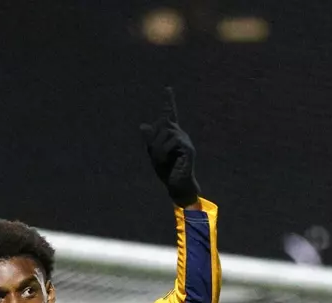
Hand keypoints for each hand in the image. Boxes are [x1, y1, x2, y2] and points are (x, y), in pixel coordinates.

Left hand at [139, 87, 199, 206]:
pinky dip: (165, 150)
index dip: (168, 101)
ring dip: (159, 146)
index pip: (170, 114)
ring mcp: (185, 140)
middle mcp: (180, 134)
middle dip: (154, 139)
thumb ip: (150, 140)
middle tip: (154, 154)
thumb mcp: (153, 153)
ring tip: (160, 159)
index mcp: (172, 134)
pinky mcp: (189, 148)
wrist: (176, 185)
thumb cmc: (166, 170)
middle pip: (163, 124)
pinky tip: (166, 159)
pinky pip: (173, 140)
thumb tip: (142, 125)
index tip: (167, 88)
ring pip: (167, 131)